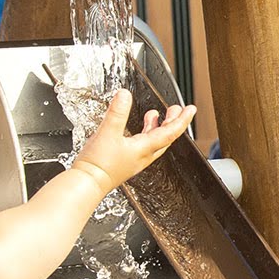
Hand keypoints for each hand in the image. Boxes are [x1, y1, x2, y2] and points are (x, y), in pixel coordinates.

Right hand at [74, 90, 196, 190]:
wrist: (87, 184)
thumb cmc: (99, 165)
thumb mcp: (107, 133)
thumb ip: (117, 112)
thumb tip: (124, 95)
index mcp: (144, 148)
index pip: (170, 132)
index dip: (182, 119)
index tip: (190, 109)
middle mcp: (143, 155)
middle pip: (164, 137)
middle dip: (171, 122)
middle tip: (175, 110)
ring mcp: (134, 160)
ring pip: (152, 141)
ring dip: (156, 127)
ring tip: (155, 116)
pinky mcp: (124, 162)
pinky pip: (140, 145)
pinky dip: (142, 134)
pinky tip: (134, 131)